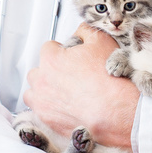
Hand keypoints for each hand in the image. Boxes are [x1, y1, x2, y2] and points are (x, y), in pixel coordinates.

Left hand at [24, 24, 139, 149]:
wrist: (116, 111)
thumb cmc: (109, 79)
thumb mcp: (102, 42)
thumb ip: (85, 32)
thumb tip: (80, 32)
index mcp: (51, 59)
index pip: (49, 48)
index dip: (62, 52)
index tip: (72, 59)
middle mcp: (41, 80)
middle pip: (38, 71)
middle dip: (50, 72)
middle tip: (70, 77)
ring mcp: (42, 102)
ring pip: (34, 92)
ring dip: (45, 91)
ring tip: (64, 94)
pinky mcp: (48, 121)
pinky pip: (41, 112)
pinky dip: (50, 109)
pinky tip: (66, 108)